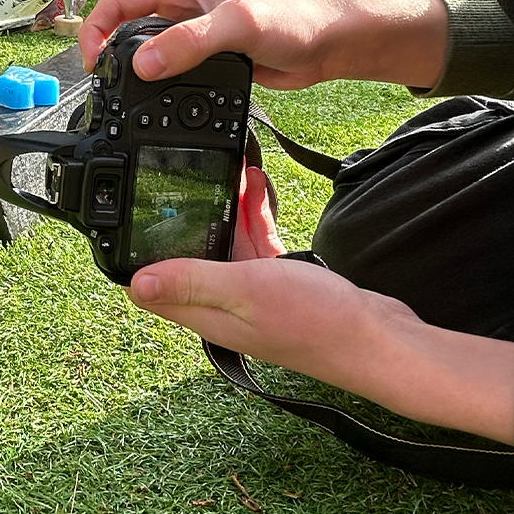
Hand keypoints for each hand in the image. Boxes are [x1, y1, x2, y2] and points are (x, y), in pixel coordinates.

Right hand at [79, 0, 448, 89]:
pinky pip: (175, 74)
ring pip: (151, 54)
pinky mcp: (212, 60)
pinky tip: (168, 108)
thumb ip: (188, 42)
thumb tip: (143, 64)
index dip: (96, 29)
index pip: (118, 2)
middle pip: (128, 29)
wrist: (330, 42)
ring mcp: (197, 36)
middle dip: (111, 56)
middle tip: (106, 88)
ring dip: (138, 76)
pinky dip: (164, 90)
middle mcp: (184, 9)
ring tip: (130, 102)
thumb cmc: (292, 19)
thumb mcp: (235, 25)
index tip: (92, 63)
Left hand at [126, 208, 513, 446]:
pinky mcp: (280, 288)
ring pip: (226, 248)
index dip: (140, 256)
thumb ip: (192, 281)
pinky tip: (260, 193)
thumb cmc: (316, 321)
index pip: (156, 288)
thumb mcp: (245, 290)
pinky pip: (257, 248)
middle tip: (187, 180)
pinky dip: (255, 221)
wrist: (381, 341)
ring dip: (226, 212)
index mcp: (208, 315)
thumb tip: (135, 285)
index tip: (133, 217)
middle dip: (187, 221)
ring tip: (232, 172)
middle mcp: (225, 309)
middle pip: (190, 259)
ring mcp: (254, 299)